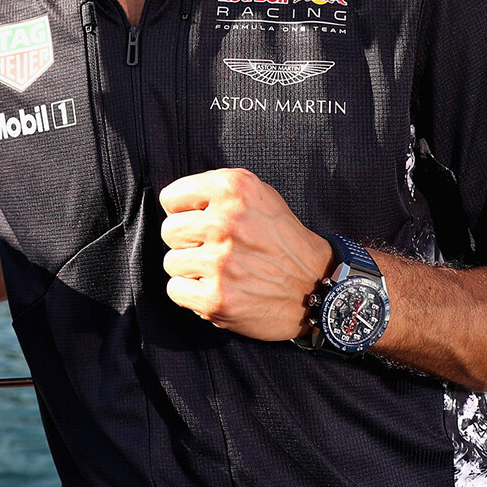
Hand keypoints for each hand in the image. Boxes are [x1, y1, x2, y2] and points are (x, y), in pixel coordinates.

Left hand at [158, 168, 332, 340]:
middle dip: (187, 242)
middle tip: (215, 250)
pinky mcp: (218, 298)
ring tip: (220, 271)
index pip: (171, 198)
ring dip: (191, 269)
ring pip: (171, 262)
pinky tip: (215, 289)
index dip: (185, 213)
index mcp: (233, 189)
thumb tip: (173, 205)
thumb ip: (217, 193)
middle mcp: (225, 222)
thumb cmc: (284, 241)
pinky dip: (191, 294)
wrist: (318, 286)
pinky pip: (176, 291)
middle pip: (168, 230)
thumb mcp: (260, 195)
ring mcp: (221, 262)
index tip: (202, 223)